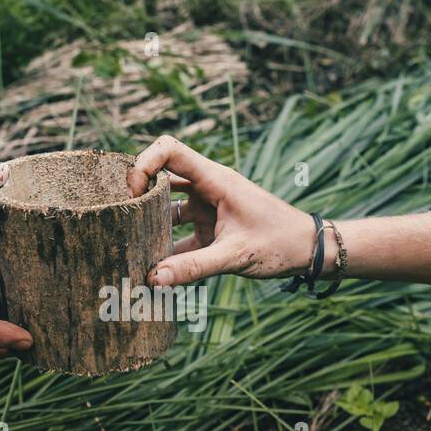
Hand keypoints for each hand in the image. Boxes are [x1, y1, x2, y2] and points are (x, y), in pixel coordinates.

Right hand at [127, 135, 314, 286]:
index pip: (170, 150)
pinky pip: (180, 234)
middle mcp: (209, 189)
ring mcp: (208, 208)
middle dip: (139, 196)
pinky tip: (154, 269)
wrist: (309, 250)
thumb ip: (194, 268)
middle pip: (163, 177)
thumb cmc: (280, 243)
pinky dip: (167, 248)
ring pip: (168, 209)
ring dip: (151, 225)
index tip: (131, 191)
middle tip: (122, 220)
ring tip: (130, 246)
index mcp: (216, 180)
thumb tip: (153, 280)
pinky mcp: (211, 229)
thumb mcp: (235, 256)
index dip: (144, 163)